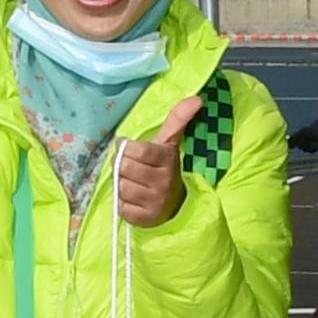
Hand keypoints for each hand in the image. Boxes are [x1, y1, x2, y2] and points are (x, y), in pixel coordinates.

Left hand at [110, 96, 202, 227]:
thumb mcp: (170, 143)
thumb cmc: (164, 168)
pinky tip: (133, 198)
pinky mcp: (144, 219)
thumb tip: (197, 98)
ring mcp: (154, 202)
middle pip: (124, 167)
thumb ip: (178, 119)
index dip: (126, 147)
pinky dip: (122, 202)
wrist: (175, 206)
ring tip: (132, 182)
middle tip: (129, 165)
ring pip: (120, 186)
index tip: (125, 145)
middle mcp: (163, 182)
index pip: (139, 150)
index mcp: (168, 161)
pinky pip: (121, 206)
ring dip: (121, 183)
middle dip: (121, 164)